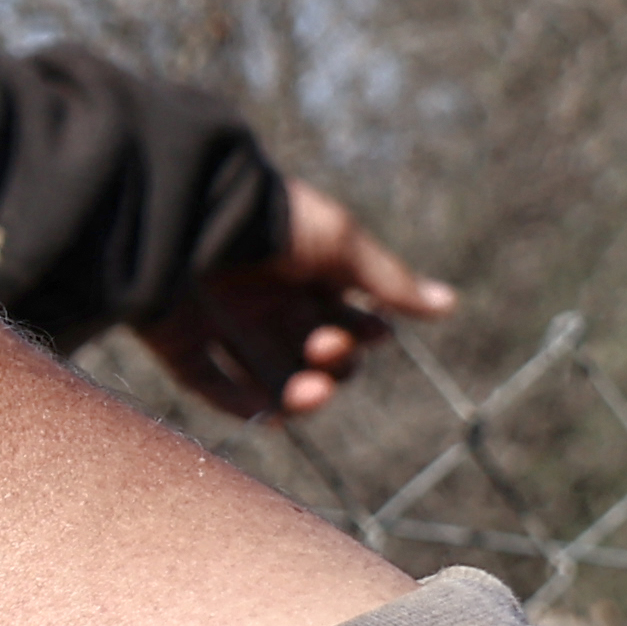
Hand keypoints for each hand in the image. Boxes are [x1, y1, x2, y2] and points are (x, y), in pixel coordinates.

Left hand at [131, 174, 453, 422]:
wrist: (190, 212)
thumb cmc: (273, 220)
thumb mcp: (340, 243)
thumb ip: (389, 281)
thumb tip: (448, 304)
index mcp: (305, 272)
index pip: (346, 321)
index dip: (363, 335)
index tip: (368, 329)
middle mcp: (265, 299)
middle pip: (315, 356)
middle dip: (335, 364)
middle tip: (324, 346)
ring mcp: (222, 322)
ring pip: (271, 379)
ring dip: (300, 396)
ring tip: (311, 393)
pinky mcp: (178, 340)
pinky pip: (212, 386)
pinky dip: (243, 405)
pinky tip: (272, 413)